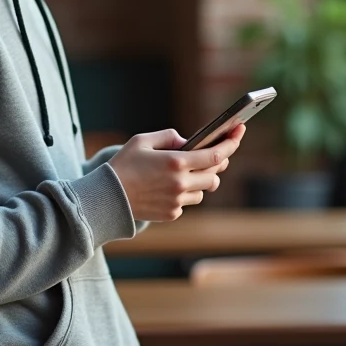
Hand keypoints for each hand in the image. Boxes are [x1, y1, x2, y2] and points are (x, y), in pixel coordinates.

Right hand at [109, 124, 246, 221]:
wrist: (106, 198)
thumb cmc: (123, 165)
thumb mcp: (143, 140)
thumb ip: (169, 137)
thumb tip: (188, 143)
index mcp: (176, 162)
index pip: (215, 154)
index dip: (231, 143)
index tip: (239, 132)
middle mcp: (181, 183)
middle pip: (215, 174)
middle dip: (218, 163)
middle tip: (215, 154)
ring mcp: (177, 201)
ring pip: (203, 190)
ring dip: (200, 180)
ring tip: (185, 172)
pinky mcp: (172, 214)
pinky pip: (187, 202)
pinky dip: (184, 193)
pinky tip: (168, 187)